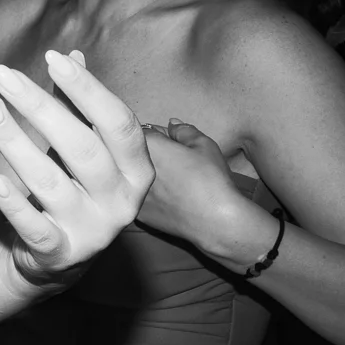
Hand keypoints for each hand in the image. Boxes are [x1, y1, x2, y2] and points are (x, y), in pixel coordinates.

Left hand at [0, 52, 153, 288]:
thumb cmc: (73, 189)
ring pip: (51, 182)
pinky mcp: (61, 253)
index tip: (53, 58)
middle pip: (82, 147)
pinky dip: (15, 205)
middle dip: (41, 107)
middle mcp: (122, 201)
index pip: (118, 122)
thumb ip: (79, 107)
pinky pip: (36, 228)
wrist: (57, 259)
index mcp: (136, 170)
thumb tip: (72, 55)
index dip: (88, 89)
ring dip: (15, 143)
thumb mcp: (82, 149)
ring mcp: (92, 230)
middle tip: (4, 76)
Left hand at [139, 121, 263, 256]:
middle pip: (130, 154)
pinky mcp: (136, 213)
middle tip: (170, 162)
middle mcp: (130, 168)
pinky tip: (166, 198)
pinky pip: (136, 198)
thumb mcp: (203, 145)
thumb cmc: (211, 179)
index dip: (155, 135)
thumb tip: (171, 124)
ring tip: (170, 181)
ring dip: (144, 175)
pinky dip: (148, 196)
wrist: (214, 220)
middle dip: (146, 154)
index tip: (170, 143)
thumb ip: (183, 130)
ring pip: (131, 177)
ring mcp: (131, 193)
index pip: (138, 130)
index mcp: (145, 146)